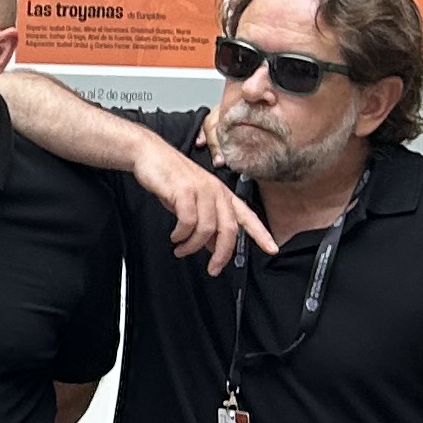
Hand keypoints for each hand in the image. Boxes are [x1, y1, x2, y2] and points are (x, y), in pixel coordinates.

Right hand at [138, 139, 275, 271]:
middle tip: (213, 269)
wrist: (149, 153)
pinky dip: (182, 234)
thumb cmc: (170, 178)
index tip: (272, 249)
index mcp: (222, 193)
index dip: (261, 234)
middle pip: (229, 229)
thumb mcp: (192, 202)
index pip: (247, 216)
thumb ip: (205, 222)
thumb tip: (212, 246)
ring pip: (207, 228)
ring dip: (193, 245)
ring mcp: (201, 189)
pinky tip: (175, 237)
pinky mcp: (184, 191)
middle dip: (222, 254)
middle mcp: (216, 191)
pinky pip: (188, 221)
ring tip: (181, 249)